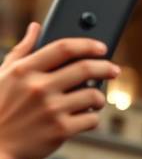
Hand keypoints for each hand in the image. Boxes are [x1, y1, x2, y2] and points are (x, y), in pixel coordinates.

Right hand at [0, 22, 120, 158]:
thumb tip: (36, 28)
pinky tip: (86, 118)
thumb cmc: (0, 108)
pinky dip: (93, 118)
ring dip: (99, 98)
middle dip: (106, 68)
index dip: (87, 45)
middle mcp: (39, 88)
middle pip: (85, 69)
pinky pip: (92, 119)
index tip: (102, 48)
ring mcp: (51, 110)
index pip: (63, 48)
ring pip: (93, 96)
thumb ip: (22, 50)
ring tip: (96, 100)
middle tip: (114, 70)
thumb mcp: (4, 75)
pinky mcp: (61, 131)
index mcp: (24, 70)